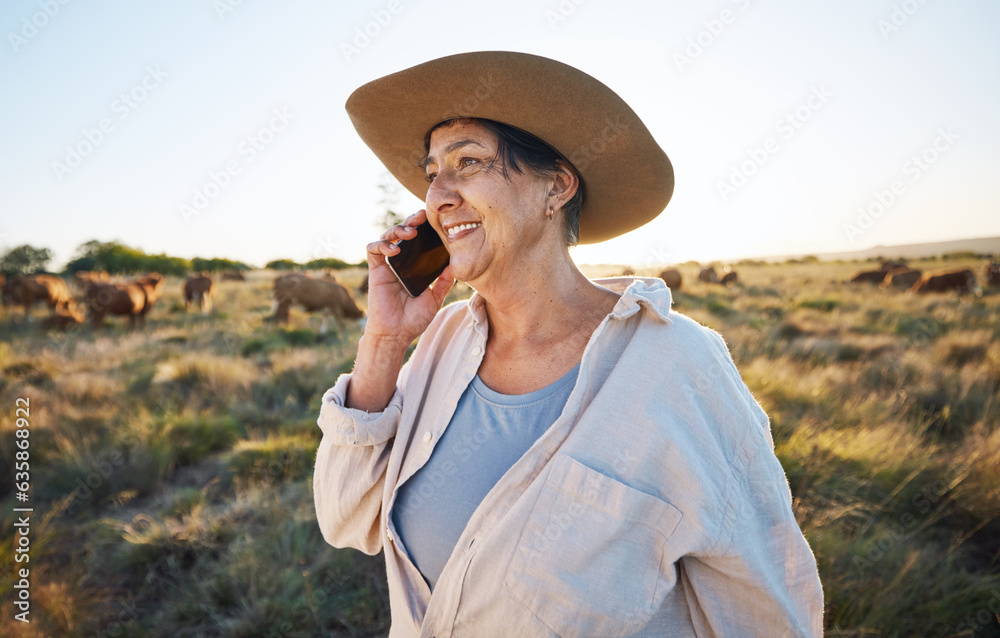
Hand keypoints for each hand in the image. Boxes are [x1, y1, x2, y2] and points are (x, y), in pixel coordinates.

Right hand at [363, 209, 454, 347]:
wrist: (396, 334)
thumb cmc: (414, 319)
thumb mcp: (435, 299)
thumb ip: (443, 282)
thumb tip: (455, 265)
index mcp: (416, 266)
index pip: (420, 241)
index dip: (425, 228)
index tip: (436, 220)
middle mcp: (402, 262)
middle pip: (404, 233)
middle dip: (411, 221)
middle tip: (421, 216)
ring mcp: (388, 265)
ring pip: (388, 236)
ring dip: (398, 229)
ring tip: (410, 232)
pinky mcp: (375, 270)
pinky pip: (373, 249)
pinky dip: (382, 244)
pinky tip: (394, 248)